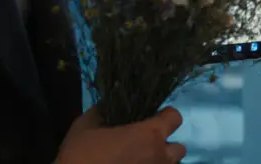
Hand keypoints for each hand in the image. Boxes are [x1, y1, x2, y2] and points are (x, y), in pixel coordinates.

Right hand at [57, 106, 185, 163]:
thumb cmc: (81, 155)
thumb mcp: (86, 125)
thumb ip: (103, 111)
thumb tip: (110, 103)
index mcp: (149, 135)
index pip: (175, 118)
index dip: (165, 115)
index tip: (152, 116)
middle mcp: (159, 157)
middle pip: (179, 148)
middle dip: (166, 144)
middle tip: (146, 143)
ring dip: (160, 160)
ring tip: (139, 158)